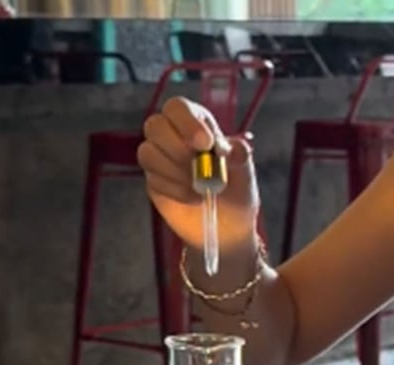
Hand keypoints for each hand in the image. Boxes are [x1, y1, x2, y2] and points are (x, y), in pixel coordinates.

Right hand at [137, 97, 259, 250]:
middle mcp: (174, 137)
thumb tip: (231, 147)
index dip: (187, 122)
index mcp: (198, 125)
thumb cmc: (238, 193)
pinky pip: (152, 178)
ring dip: (174, 171)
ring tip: (200, 187)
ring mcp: (161, 159)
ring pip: (147, 151)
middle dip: (176, 147)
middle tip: (197, 167)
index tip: (206, 144)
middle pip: (154, 124)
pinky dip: (174, 189)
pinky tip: (192, 198)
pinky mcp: (154, 181)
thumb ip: (239, 155)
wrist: (227, 229)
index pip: (178, 107)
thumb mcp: (245, 172)